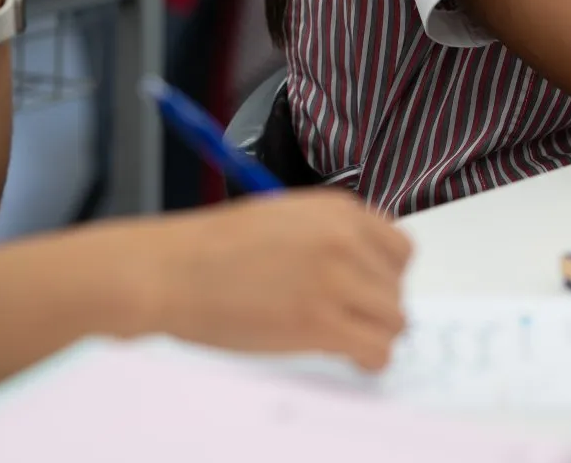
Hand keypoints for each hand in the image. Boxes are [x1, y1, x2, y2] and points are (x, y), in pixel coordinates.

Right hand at [134, 192, 410, 370]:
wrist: (171, 270)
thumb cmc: (212, 249)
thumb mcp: (282, 219)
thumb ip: (328, 236)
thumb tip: (363, 272)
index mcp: (336, 210)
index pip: (399, 249)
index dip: (383, 275)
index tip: (365, 292)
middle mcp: (344, 240)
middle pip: (397, 287)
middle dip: (376, 308)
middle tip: (349, 321)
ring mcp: (335, 281)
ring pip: (395, 320)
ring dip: (374, 334)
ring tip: (345, 340)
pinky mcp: (321, 323)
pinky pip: (377, 349)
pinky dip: (370, 360)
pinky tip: (349, 358)